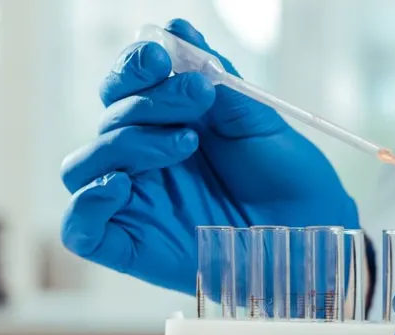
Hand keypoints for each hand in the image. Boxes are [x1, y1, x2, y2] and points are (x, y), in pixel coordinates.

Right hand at [59, 19, 357, 294]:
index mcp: (168, 125)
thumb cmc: (289, 177)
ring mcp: (135, 204)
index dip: (133, 66)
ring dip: (125, 143)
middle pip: (106, 121)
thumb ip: (216, 79)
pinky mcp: (130, 247)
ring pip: (83, 165)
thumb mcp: (257, 119)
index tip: (162, 56)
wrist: (315, 230)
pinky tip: (119, 184)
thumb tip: (178, 28)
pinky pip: (80, 229)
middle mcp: (143, 162)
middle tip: (197, 98)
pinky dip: (87, 203)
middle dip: (147, 102)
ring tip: (185, 142)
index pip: (124, 88)